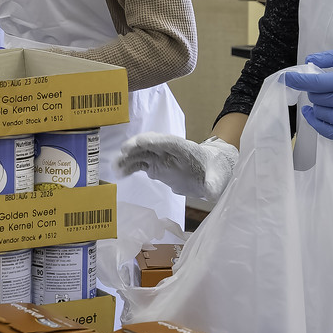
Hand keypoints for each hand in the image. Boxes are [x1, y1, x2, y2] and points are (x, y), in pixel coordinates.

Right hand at [116, 134, 237, 204]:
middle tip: (124, 152)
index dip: (155, 141)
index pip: (169, 142)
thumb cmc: (214, 173)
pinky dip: (129, 167)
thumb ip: (213, 184)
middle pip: (151, 144)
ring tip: (116, 167)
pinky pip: (140, 164)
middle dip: (137, 146)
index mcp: (185, 149)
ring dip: (128, 158)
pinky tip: (120, 173)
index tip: (142, 142)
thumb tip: (211, 191)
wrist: (210, 173)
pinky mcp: (155, 165)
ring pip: (142, 153)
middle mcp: (169, 151)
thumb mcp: (217, 180)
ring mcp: (160, 157)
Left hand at [283, 49, 332, 138]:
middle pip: (316, 97)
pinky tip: (312, 114)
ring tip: (325, 96)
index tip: (287, 78)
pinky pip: (327, 131)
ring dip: (316, 104)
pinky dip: (316, 123)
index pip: (316, 82)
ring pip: (320, 113)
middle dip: (314, 89)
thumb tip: (310, 60)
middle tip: (323, 83)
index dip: (298, 80)